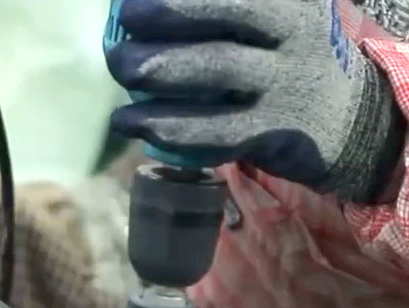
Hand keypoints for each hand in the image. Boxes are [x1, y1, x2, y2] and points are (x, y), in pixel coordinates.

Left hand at [106, 0, 405, 202]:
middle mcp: (291, 45)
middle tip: (116, 60)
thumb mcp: (275, 21)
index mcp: (286, 7)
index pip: (227, 1)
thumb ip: (229, 16)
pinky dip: (176, 137)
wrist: (346, 117)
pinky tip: (142, 132)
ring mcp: (285, 95)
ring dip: (160, 110)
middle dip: (158, 55)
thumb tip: (146, 11)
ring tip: (120, 116)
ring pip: (216, 98)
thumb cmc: (291, 59)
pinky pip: (219, 138)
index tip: (127, 12)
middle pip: (218, 50)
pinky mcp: (274, 137)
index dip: (174, 7)